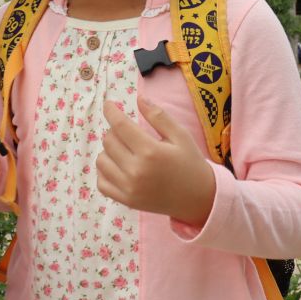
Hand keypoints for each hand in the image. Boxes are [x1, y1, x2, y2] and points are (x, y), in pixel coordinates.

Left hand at [96, 98, 214, 226]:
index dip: (111, 111)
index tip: (108, 104)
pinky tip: (117, 166)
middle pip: (109, 141)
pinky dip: (105, 171)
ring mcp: (129, 188)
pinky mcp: (126, 200)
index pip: (120, 125)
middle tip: (127, 132)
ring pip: (101, 160)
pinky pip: (101, 182)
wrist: (199, 198)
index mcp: (150, 151)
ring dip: (108, 150)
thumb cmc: (190, 163)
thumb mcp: (181, 136)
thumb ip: (159, 116)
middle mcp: (136, 170)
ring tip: (124, 150)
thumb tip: (139, 98)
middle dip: (115, 131)